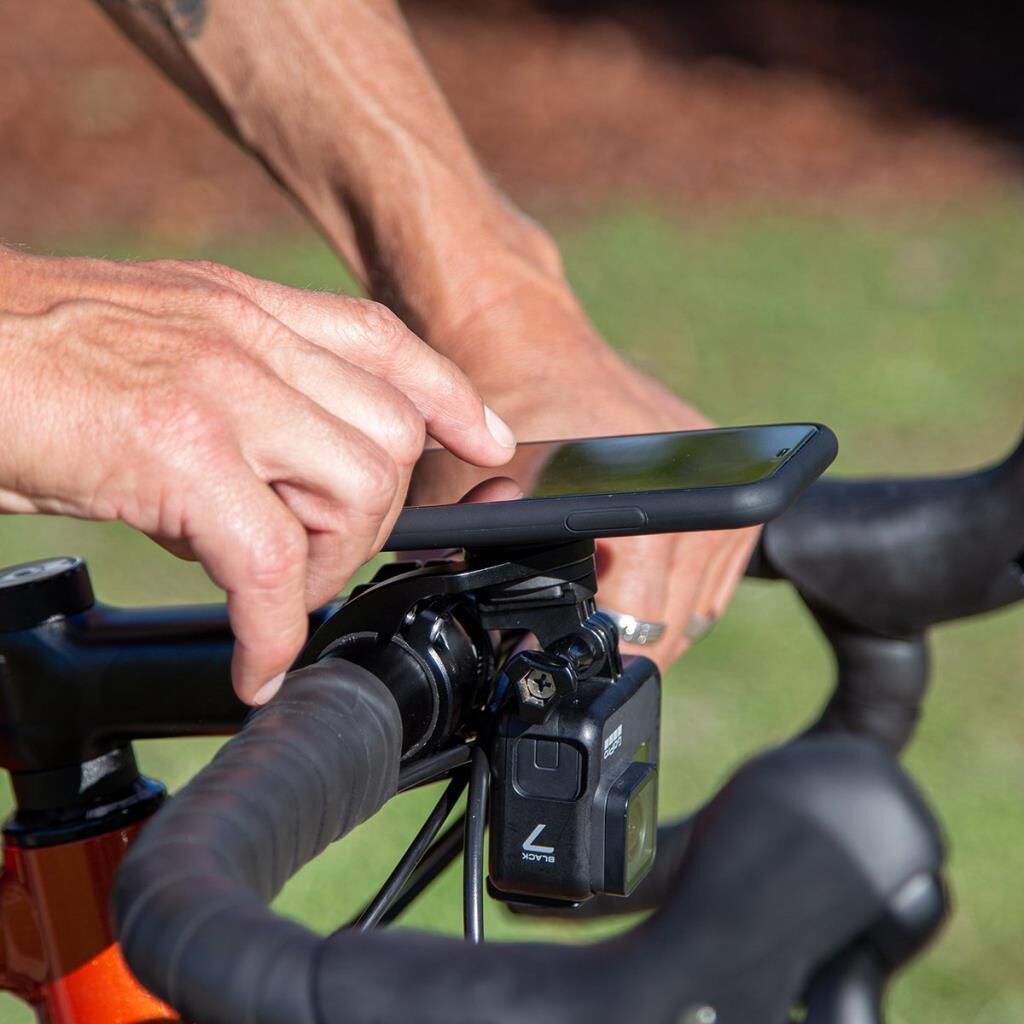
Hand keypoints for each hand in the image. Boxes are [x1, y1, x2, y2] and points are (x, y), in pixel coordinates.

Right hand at [0, 249, 515, 701]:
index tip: (486, 442)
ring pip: (356, 491)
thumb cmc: (29, 360)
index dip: (450, 395)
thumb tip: (274, 480)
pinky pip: (270, 562)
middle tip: (307, 564)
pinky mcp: (176, 452)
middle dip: (369, 522)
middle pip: (389, 438)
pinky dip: (273, 629)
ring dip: (327, 567)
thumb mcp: (155, 346)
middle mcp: (246, 338)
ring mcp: (218, 390)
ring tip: (270, 593)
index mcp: (245, 310)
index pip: (384, 341)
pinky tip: (252, 659)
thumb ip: (235, 393)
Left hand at [434, 280, 758, 668]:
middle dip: (622, 644)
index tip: (565, 660)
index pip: (643, 632)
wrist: (524, 338)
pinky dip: (672, 582)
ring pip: (697, 603)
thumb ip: (481, 567)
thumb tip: (496, 645)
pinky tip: (627, 572)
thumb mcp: (473, 502)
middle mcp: (701, 501)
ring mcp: (720, 481)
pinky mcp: (721, 466)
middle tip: (572, 641)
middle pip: (674, 625)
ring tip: (599, 606)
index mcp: (654, 521)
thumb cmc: (496, 416)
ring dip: (651, 617)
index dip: (598, 660)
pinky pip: (709, 563)